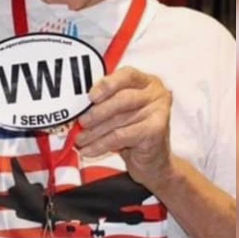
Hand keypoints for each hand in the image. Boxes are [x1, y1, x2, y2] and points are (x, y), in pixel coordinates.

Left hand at [75, 66, 173, 188]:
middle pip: (122, 98)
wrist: (154, 162)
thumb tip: (79, 105)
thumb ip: (107, 102)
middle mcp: (157, 94)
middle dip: (97, 112)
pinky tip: (89, 150)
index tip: (90, 96)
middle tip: (81, 122)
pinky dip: (100, 144)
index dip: (107, 84)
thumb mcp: (121, 112)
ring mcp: (159, 112)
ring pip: (118, 119)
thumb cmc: (134, 132)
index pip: (127, 75)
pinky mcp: (156, 131)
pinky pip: (120, 136)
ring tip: (80, 140)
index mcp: (147, 82)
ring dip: (94, 132)